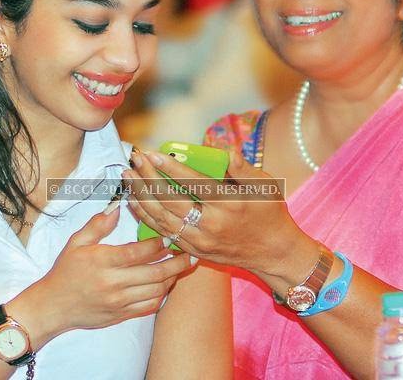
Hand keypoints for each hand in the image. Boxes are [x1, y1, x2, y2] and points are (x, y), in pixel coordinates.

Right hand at [29, 203, 194, 339]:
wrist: (53, 306)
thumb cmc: (65, 271)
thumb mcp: (76, 242)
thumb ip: (98, 224)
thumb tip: (117, 208)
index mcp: (103, 262)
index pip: (138, 253)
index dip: (158, 244)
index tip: (169, 236)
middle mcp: (113, 284)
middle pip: (154, 274)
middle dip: (176, 263)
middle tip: (189, 253)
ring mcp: (119, 302)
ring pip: (156, 292)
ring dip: (172, 279)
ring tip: (181, 267)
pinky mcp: (121, 315)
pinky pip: (149, 307)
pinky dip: (162, 295)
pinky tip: (166, 284)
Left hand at [125, 150, 310, 277]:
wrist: (275, 254)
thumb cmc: (271, 214)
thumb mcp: (265, 186)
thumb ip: (243, 168)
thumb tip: (225, 150)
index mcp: (229, 204)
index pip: (193, 183)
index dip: (170, 167)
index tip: (152, 154)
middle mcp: (211, 225)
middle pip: (171, 200)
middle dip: (149, 178)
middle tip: (134, 160)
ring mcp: (201, 241)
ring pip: (162, 219)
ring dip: (142, 197)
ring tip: (128, 177)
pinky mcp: (194, 251)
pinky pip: (164, 233)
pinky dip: (148, 217)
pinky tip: (136, 202)